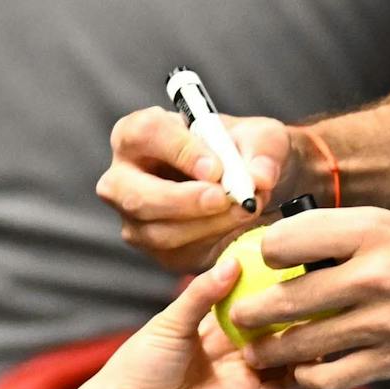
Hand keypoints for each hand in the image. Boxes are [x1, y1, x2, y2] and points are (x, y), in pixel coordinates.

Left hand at [41, 261, 298, 388]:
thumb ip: (202, 294)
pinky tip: (319, 356)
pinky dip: (303, 375)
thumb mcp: (171, 321)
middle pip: (273, 326)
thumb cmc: (140, 365)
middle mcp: (233, 347)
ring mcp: (243, 373)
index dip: (269, 283)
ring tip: (330, 318)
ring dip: (305, 340)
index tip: (292, 262)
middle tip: (321, 288)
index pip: (249, 299)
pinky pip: (284, 388)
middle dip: (295, 310)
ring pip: (285, 354)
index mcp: (212, 324)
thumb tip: (232, 262)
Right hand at [100, 105, 298, 271]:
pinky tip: (238, 229)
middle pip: (136, 194)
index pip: (145, 135)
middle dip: (182, 200)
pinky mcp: (156, 250)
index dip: (180, 151)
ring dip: (206, 225)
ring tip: (245, 210)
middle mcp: (125, 177)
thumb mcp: (264, 138)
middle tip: (222, 199)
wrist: (253, 185)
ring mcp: (135, 218)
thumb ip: (264, 151)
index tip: (216, 168)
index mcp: (139, 133)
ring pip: (158, 232)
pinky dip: (211, 243)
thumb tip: (259, 178)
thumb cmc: (246, 149)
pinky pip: (177, 255)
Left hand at [220, 206, 389, 388]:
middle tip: (236, 320)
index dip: (259, 256)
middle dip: (249, 314)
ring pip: (301, 344)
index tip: (252, 267)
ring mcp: (385, 322)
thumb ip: (346, 241)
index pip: (284, 240)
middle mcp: (374, 274)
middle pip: (282, 298)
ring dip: (271, 353)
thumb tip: (284, 250)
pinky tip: (306, 373)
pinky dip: (310, 378)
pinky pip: (332, 377)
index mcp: (372, 230)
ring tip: (259, 353)